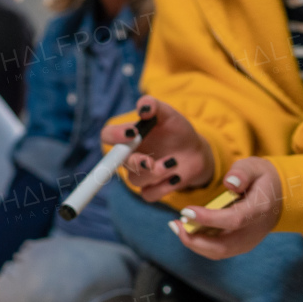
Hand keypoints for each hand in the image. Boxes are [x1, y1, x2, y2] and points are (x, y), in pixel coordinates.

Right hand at [99, 97, 213, 201]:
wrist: (195, 151)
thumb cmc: (177, 130)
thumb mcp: (168, 114)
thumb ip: (154, 106)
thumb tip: (143, 107)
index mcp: (127, 137)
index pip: (108, 136)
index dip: (115, 136)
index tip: (132, 133)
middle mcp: (129, 156)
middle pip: (118, 163)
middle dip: (135, 162)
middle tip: (149, 161)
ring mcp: (140, 174)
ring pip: (135, 180)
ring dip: (155, 174)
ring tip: (174, 163)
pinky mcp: (152, 188)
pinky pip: (149, 194)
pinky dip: (163, 188)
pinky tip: (176, 177)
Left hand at [169, 158, 282, 258]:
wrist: (280, 196)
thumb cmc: (262, 178)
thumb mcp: (255, 167)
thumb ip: (242, 172)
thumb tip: (230, 182)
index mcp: (259, 210)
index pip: (233, 220)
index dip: (208, 218)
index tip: (186, 210)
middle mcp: (254, 232)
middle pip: (223, 247)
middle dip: (195, 239)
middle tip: (175, 223)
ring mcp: (248, 242)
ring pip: (218, 252)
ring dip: (194, 243)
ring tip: (175, 225)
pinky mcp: (240, 245)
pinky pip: (217, 250)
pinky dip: (199, 243)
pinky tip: (185, 229)